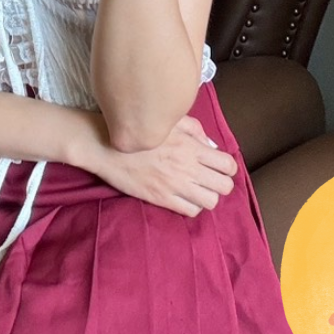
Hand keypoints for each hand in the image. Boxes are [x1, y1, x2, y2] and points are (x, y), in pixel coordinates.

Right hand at [92, 113, 238, 217]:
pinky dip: (193, 206)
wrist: (105, 146)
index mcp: (191, 146)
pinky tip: (184, 198)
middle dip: (221, 183)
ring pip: (211, 202)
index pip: (228, 164)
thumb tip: (211, 146)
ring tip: (198, 190)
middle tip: (210, 179)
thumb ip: (195, 131)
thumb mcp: (169, 121)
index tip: (218, 166)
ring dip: (208, 196)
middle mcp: (187, 167)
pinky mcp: (161, 199)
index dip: (227, 167)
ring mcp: (175, 185)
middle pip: (224, 186)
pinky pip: (190, 211)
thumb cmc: (136, 129)